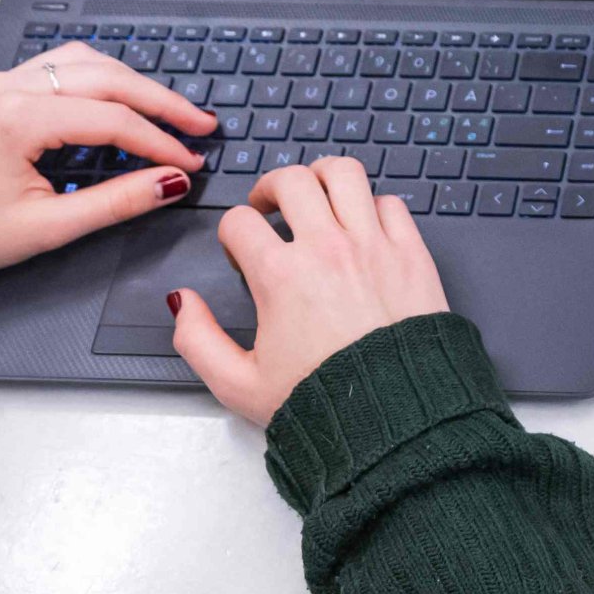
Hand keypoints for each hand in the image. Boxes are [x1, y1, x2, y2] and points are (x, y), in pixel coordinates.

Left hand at [0, 44, 214, 282]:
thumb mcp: (44, 228)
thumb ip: (115, 203)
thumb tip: (168, 184)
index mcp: (19, 119)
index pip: (114, 120)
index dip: (162, 142)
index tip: (191, 164)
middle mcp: (11, 89)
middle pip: (108, 78)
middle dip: (161, 101)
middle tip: (202, 125)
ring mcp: (2, 84)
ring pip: (85, 63)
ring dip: (131, 82)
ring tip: (168, 110)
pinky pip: (60, 68)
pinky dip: (100, 79)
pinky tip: (119, 100)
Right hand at [170, 157, 450, 427]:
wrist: (396, 420)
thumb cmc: (324, 404)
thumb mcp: (239, 385)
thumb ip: (197, 339)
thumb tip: (181, 302)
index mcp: (281, 276)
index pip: (240, 222)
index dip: (232, 234)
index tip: (242, 253)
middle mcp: (327, 250)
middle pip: (291, 180)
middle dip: (271, 188)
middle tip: (270, 207)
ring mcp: (374, 246)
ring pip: (345, 174)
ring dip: (323, 178)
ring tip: (316, 197)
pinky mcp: (412, 255)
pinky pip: (391, 203)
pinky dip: (374, 206)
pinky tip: (364, 226)